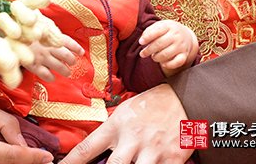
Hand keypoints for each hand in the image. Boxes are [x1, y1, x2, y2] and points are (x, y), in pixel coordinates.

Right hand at [24, 34, 83, 81]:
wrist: (11, 39)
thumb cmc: (28, 35)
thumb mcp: (40, 29)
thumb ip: (52, 34)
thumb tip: (65, 41)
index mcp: (50, 37)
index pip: (68, 42)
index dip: (77, 48)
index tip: (81, 52)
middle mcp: (48, 48)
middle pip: (67, 56)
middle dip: (72, 60)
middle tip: (72, 62)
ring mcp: (41, 58)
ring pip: (60, 67)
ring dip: (66, 71)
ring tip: (67, 72)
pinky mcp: (34, 67)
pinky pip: (48, 76)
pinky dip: (52, 78)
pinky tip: (52, 76)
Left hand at [60, 84, 192, 163]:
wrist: (184, 98)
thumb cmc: (150, 105)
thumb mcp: (124, 111)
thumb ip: (110, 131)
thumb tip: (95, 150)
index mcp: (117, 125)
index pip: (87, 148)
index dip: (71, 163)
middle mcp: (133, 138)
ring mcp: (152, 150)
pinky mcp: (172, 159)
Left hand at [139, 20, 197, 74]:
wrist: (186, 34)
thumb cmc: (168, 30)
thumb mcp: (160, 25)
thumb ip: (149, 30)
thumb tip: (142, 39)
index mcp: (169, 26)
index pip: (158, 30)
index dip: (148, 37)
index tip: (140, 42)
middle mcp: (176, 35)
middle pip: (160, 44)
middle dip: (148, 50)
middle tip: (142, 54)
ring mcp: (181, 45)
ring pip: (166, 54)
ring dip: (156, 57)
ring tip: (153, 56)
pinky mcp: (184, 54)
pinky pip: (178, 62)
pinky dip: (169, 65)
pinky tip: (163, 64)